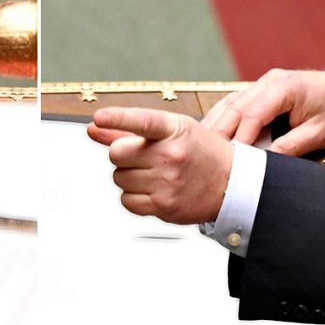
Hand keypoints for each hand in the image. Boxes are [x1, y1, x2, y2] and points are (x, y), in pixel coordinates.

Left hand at [86, 107, 232, 223]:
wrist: (231, 183)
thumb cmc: (200, 152)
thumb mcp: (172, 131)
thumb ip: (128, 129)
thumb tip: (93, 128)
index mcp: (174, 130)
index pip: (141, 121)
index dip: (117, 118)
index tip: (98, 118)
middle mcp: (171, 155)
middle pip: (117, 153)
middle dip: (123, 155)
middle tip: (143, 156)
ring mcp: (167, 182)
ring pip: (119, 178)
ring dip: (128, 176)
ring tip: (153, 173)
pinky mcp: (164, 206)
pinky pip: (126, 201)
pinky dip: (133, 196)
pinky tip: (152, 189)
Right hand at [201, 68, 324, 155]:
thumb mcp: (319, 133)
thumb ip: (291, 146)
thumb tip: (264, 163)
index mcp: (284, 88)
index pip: (252, 114)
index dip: (239, 137)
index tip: (229, 159)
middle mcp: (269, 81)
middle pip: (235, 106)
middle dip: (219, 131)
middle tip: (204, 155)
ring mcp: (263, 82)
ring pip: (230, 102)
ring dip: (215, 124)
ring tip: (201, 147)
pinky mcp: (261, 89)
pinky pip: (235, 102)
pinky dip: (222, 117)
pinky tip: (211, 132)